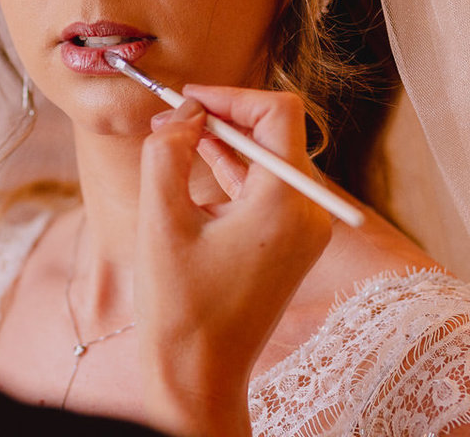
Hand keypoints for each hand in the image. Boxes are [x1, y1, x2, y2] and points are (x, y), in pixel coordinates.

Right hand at [135, 86, 332, 436]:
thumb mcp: (161, 219)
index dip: (231, 95)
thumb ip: (166, 151)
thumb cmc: (179, 306)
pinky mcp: (290, 243)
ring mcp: (304, 230)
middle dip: (223, 116)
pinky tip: (197, 161)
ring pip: (270, 158)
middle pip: (276, 133)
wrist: (199, 374)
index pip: (278, 113)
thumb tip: (182, 111)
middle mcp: (308, 213)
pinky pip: (267, 187)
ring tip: (174, 135)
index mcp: (286, 204)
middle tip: (172, 116)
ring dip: (225, 141)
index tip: (187, 99)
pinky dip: (234, 170)